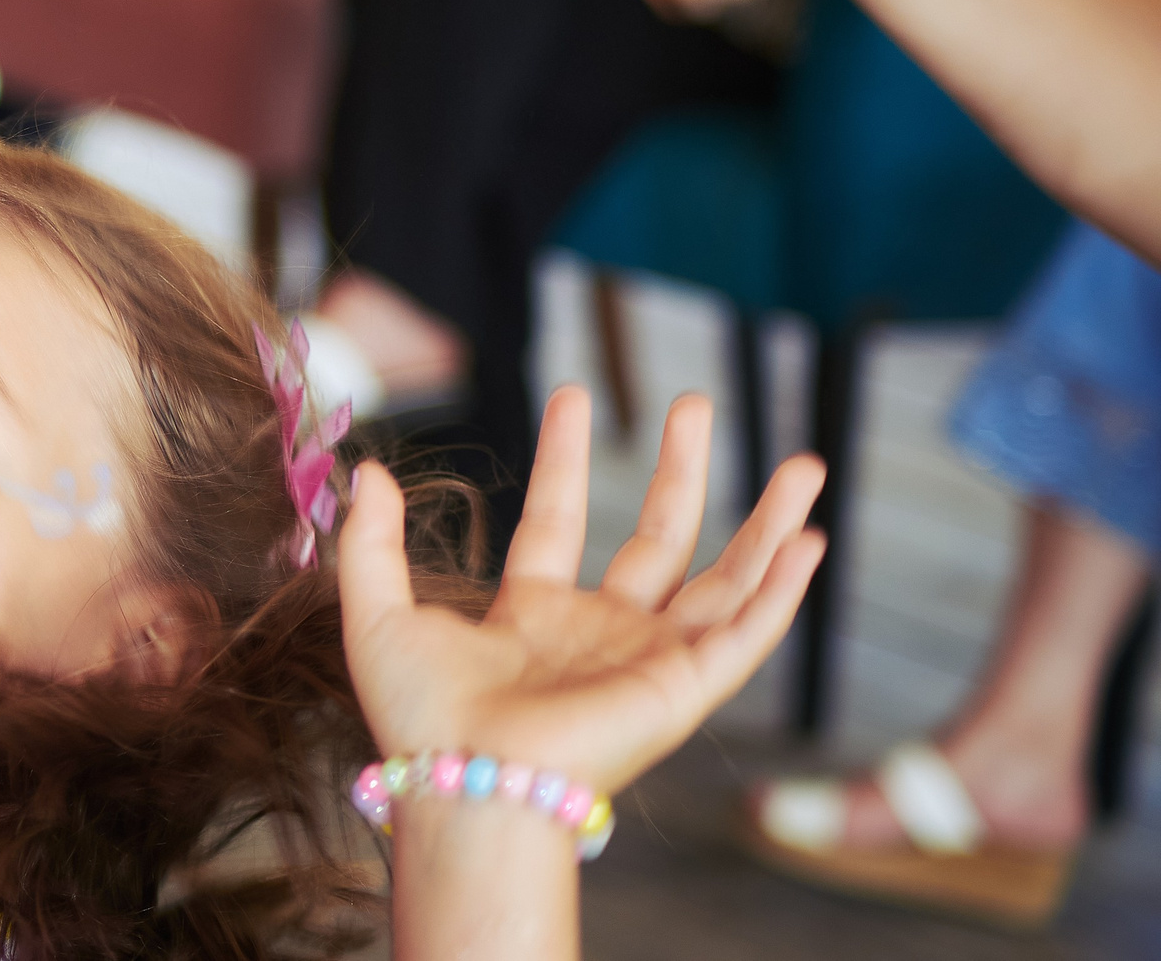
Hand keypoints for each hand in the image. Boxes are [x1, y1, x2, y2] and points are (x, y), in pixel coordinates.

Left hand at [338, 388, 825, 795]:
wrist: (465, 781)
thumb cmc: (421, 719)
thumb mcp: (377, 614)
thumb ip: (370, 542)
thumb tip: (367, 473)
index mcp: (532, 617)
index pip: (559, 520)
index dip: (565, 457)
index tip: (573, 395)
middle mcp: (599, 636)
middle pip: (659, 540)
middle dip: (682, 471)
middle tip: (696, 403)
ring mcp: (648, 661)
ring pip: (725, 581)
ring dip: (766, 525)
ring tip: (805, 463)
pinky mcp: (684, 689)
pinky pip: (747, 633)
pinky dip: (783, 590)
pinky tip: (809, 541)